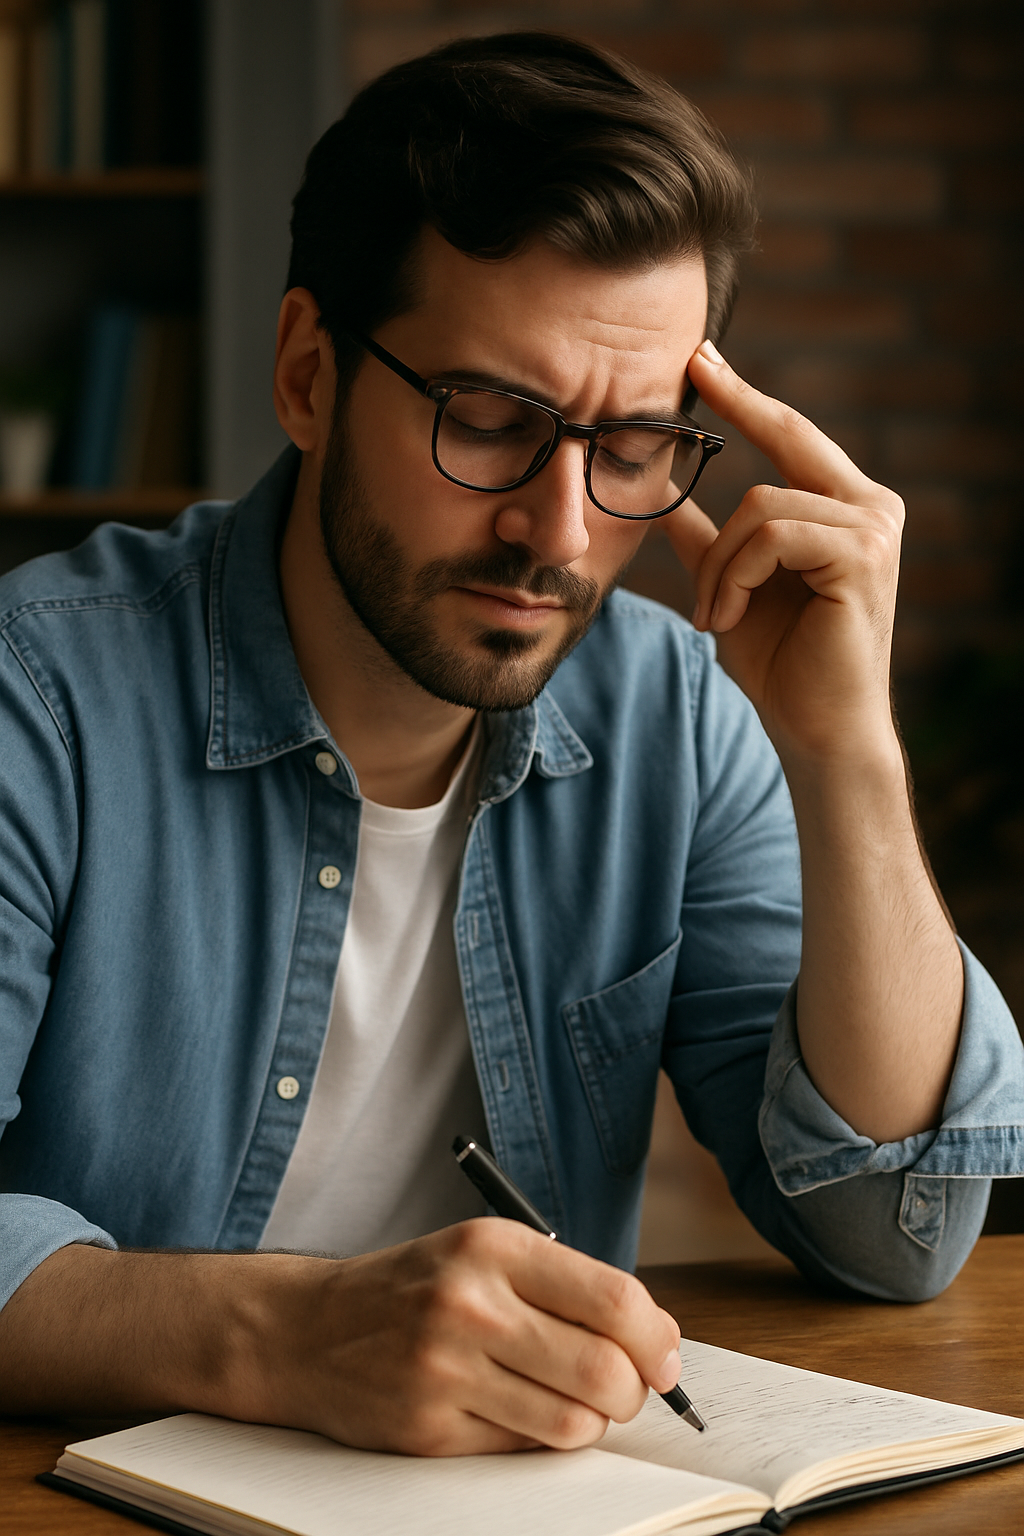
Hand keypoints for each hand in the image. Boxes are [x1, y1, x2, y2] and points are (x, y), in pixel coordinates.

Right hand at [263, 1219, 681, 1455]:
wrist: (307, 1330)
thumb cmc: (414, 1289)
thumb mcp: (483, 1254)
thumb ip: (567, 1286)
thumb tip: (659, 1338)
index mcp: (494, 1247)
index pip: (615, 1300)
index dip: (657, 1339)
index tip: (665, 1358)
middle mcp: (471, 1303)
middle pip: (605, 1371)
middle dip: (632, 1392)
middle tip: (622, 1389)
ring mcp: (447, 1371)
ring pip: (574, 1423)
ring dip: (588, 1422)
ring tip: (568, 1400)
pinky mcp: (430, 1429)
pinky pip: (524, 1449)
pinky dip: (537, 1438)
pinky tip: (514, 1411)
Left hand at [664, 341, 904, 765]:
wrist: (817, 731)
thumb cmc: (782, 667)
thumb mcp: (730, 588)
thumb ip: (705, 540)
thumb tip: (661, 498)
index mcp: (845, 508)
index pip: (792, 435)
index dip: (748, 396)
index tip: (702, 358)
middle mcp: (872, 507)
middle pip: (783, 443)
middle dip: (737, 408)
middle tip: (692, 371)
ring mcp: (874, 528)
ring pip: (760, 504)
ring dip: (718, 565)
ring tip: (712, 615)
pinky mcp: (862, 554)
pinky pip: (770, 535)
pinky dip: (735, 576)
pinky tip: (728, 618)